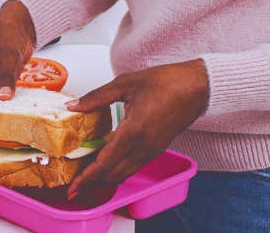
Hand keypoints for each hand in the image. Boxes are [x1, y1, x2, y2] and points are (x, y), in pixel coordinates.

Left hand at [64, 59, 209, 199]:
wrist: (196, 87)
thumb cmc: (167, 82)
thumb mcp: (125, 84)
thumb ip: (97, 97)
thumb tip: (74, 105)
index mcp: (134, 132)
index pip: (105, 163)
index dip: (87, 178)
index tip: (73, 187)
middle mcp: (144, 147)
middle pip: (113, 174)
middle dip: (92, 182)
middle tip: (74, 185)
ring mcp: (152, 150)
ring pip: (124, 173)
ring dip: (105, 178)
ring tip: (87, 176)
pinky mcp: (156, 148)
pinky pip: (133, 165)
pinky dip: (117, 169)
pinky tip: (107, 161)